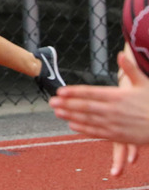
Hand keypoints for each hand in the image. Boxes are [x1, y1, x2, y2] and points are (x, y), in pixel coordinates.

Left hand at [49, 48, 148, 173]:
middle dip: (67, 104)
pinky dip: (83, 129)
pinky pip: (96, 132)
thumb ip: (130, 69)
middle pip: (85, 107)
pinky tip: (71, 125)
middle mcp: (113, 110)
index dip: (74, 92)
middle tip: (51, 102)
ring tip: (56, 112)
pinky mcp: (117, 136)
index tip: (60, 91)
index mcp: (118, 96)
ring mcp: (114, 124)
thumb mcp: (144, 83)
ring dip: (70, 116)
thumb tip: (121, 53)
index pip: (91, 93)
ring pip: (88, 120)